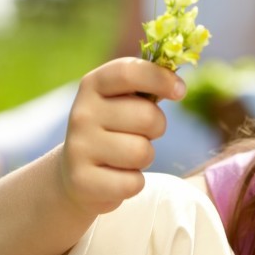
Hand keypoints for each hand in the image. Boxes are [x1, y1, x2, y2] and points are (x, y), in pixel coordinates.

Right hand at [60, 58, 185, 215]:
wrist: (74, 174)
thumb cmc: (112, 129)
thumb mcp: (121, 100)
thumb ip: (145, 85)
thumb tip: (178, 84)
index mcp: (93, 85)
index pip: (129, 72)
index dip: (160, 78)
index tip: (180, 90)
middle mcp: (82, 113)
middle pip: (147, 116)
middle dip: (157, 127)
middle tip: (141, 133)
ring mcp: (79, 147)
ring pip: (142, 152)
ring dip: (145, 157)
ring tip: (126, 156)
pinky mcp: (82, 181)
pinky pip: (133, 182)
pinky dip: (134, 182)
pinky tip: (117, 176)